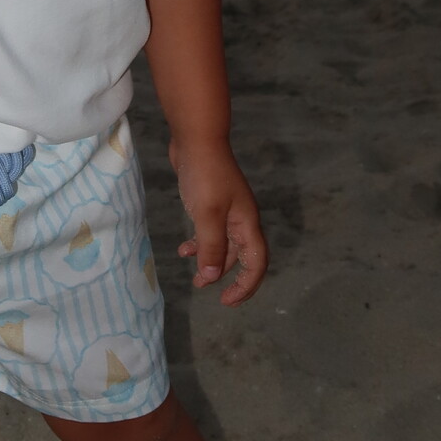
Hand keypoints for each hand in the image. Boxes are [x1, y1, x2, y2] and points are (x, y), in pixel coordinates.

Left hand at [171, 136, 267, 305]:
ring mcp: (227, 210)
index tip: (227, 301)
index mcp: (247, 224)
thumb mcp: (207, 215)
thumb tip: (212, 277)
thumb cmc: (204, 175)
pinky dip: (199, 244)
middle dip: (226, 277)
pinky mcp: (211, 203)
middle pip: (241, 257)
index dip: (246, 286)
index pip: (257, 263)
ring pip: (224, 246)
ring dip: (210, 262)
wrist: (195, 139)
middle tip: (206, 290)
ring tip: (194, 276)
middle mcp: (241, 219)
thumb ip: (212, 247)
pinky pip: (210, 232)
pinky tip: (184, 250)